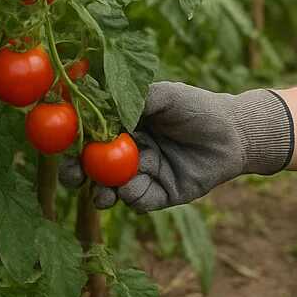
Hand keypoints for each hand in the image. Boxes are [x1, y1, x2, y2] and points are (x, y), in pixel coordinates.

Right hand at [58, 81, 293, 211]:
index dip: (72, 140)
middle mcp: (128, 151)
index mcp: (124, 125)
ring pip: (110, 187)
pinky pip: (138, 200)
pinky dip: (130, 196)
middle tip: (72, 175)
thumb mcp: (166, 95)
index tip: (59, 142)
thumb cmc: (200, 107)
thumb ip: (134, 99)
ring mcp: (142, 174)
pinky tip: (129, 189)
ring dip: (99, 191)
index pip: (88, 134)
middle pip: (91, 166)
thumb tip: (98, 105)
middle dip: (77, 172)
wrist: (236, 134)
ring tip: (100, 191)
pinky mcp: (159, 194)